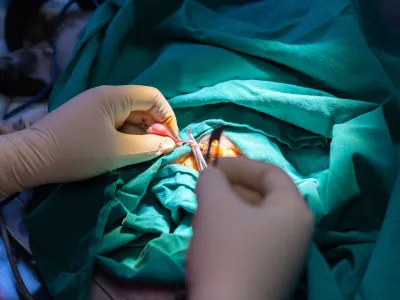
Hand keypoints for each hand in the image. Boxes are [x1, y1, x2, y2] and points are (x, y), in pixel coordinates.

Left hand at [0, 85, 177, 194]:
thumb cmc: (79, 151)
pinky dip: (126, 137)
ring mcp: (96, 107)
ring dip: (141, 135)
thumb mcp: (120, 152)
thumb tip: (170, 144)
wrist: (33, 158)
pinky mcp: (88, 119)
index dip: (168, 117)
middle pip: (142, 107)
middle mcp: (107, 96)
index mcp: (115, 96)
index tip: (170, 141)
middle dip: (155, 128)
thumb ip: (150, 146)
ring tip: (142, 156)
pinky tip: (126, 153)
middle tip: (157, 152)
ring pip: (130, 117)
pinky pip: (116, 124)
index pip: (154, 97)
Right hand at [188, 157, 313, 299]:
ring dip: (226, 208)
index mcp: (294, 211)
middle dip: (230, 187)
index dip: (240, 165)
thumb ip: (212, 179)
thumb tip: (210, 175)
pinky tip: (209, 236)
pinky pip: (250, 239)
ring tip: (203, 212)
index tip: (212, 167)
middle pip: (263, 195)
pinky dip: (229, 229)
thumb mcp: (215, 205)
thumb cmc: (227, 251)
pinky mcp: (267, 272)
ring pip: (253, 218)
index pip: (271, 173)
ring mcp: (282, 256)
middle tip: (204, 190)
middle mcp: (295, 233)